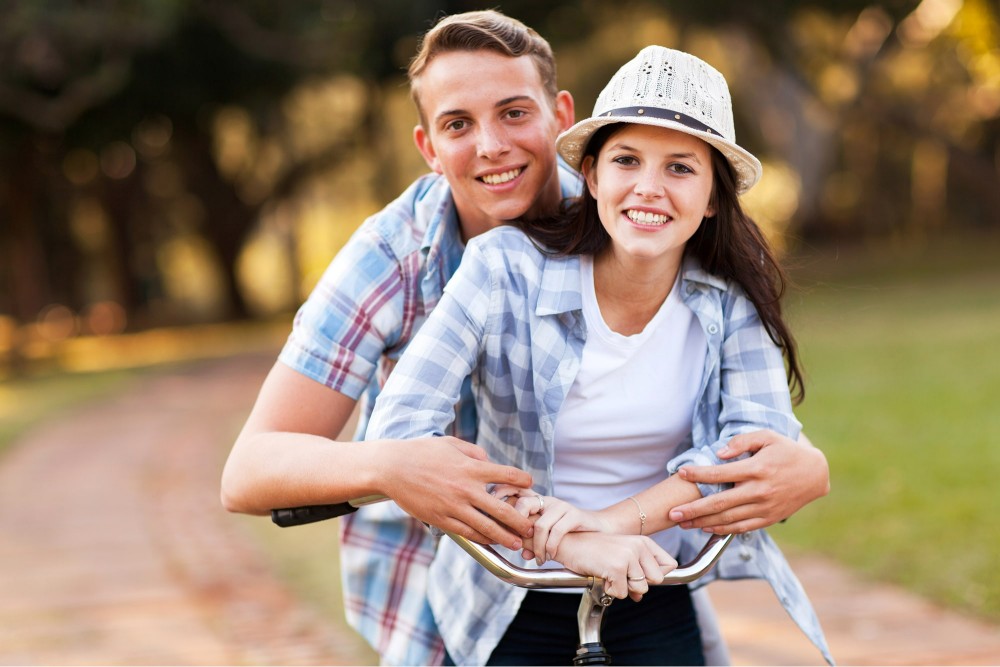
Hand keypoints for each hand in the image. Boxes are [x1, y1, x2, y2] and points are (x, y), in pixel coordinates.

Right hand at [380, 437, 533, 549]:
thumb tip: (489, 462)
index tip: (529, 484)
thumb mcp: (451, 443)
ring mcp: (454, 506)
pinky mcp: (441, 519)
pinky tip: (491, 542)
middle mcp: (466, 489)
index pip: (507, 475)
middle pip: (503, 509)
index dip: (523, 480)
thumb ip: (474, 452)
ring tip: (516, 543)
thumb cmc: (422, 452)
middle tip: (531, 527)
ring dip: (505, 537)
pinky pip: (467, 533)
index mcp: (471, 467)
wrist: (392, 468)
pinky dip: (482, 539)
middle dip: (521, 521)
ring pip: (487, 527)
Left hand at [489, 488, 613, 563]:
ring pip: (540, 525)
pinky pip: (557, 531)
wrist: (597, 530)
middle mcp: (548, 500)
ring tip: (539, 559)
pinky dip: (551, 547)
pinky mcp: (575, 515)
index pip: (516, 490)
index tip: (491, 510)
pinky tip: (550, 556)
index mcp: (538, 502)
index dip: (502, 494)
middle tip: (516, 544)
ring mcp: (561, 506)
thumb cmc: (570, 534)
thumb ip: (534, 540)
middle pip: (524, 503)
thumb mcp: (548, 535)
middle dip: (516, 524)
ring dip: (537, 547)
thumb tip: (522, 553)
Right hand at [550, 531, 676, 600]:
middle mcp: (638, 546)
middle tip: (619, 575)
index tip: (640, 575)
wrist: (569, 543)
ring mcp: (628, 556)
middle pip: (656, 580)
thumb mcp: (619, 558)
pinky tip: (601, 576)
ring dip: (623, 588)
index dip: (655, 575)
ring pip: (641, 589)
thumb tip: (639, 596)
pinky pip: (622, 593)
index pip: (669, 565)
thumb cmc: (593, 551)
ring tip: (608, 574)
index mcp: (643, 541)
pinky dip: (610, 590)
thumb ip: (634, 575)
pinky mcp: (617, 567)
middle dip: (638, 584)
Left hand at [667, 430, 829, 533]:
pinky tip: (706, 528)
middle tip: (672, 514)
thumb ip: (741, 442)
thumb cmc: (787, 451)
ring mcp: (764, 507)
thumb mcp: (767, 437)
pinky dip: (722, 529)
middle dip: (693, 509)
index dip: (698, 474)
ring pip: (728, 519)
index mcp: (757, 469)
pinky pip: (742, 527)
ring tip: (683, 523)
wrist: (815, 474)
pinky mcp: (769, 518)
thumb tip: (719, 453)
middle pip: (719, 503)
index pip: (720, 473)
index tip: (681, 472)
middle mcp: (759, 491)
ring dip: (703, 522)